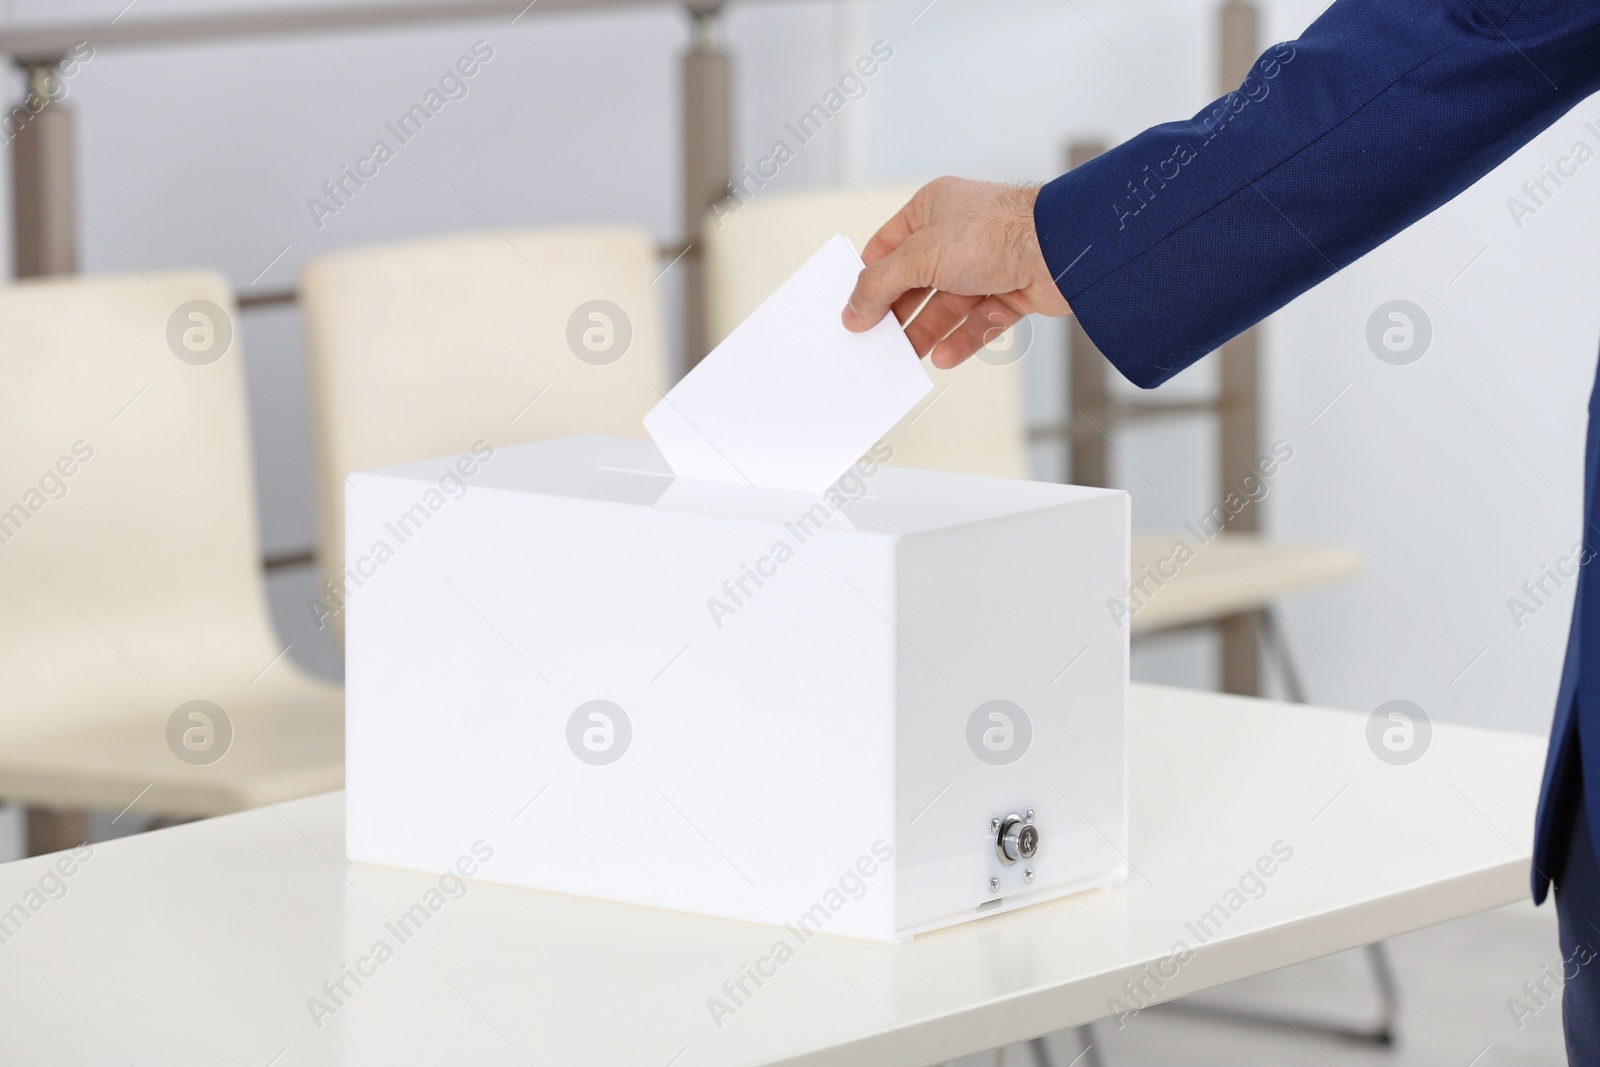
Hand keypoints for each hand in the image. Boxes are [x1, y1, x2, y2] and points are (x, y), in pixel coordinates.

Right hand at [841, 177, 1070, 368]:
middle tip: (877, 341)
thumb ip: (879, 285)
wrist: (1062, 248)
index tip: (853, 310)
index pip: (887, 246)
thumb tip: (852, 312)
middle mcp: (958, 234)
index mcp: (932, 209)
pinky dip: (961, 339)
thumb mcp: (920, 256)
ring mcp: (986, 263)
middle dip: (898, 312)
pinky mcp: (1012, 290)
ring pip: (947, 305)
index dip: (870, 278)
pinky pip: (979, 320)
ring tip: (906, 357)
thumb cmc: (995, 231)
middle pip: (916, 280)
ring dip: (926, 331)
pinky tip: (943, 356)